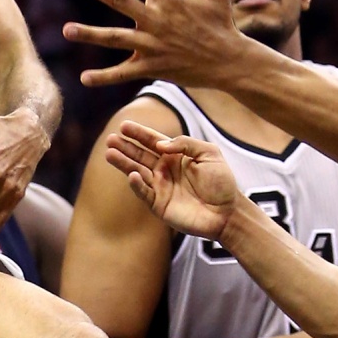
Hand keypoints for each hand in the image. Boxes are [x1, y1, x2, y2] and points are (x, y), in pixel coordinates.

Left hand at [62, 0, 249, 87]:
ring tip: (66, 30)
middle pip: (120, 1)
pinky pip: (123, 73)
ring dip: (89, 34)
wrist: (229, 62)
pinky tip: (84, 79)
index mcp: (169, 0)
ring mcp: (152, 45)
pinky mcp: (152, 67)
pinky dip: (103, 77)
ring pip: (114, 39)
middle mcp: (156, 20)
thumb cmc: (222, 25)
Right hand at [103, 120, 244, 240]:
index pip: (153, 141)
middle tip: (110, 139)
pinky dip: (136, 184)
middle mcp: (165, 170)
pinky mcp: (159, 205)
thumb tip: (161, 144)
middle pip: (140, 155)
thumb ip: (185, 143)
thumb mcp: (209, 153)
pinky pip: (144, 193)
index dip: (139, 134)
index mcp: (175, 156)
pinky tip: (130, 174)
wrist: (228, 212)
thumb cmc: (222, 182)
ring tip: (109, 153)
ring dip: (123, 163)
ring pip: (137, 172)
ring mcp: (160, 187)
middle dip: (125, 147)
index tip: (124, 125)